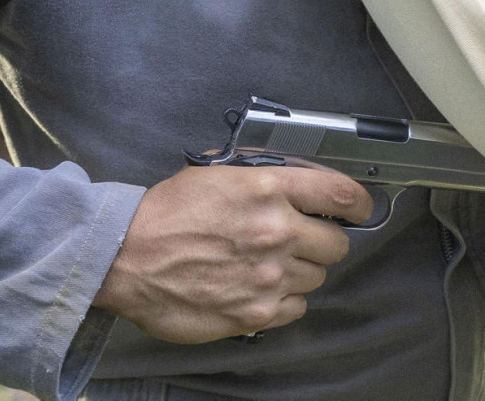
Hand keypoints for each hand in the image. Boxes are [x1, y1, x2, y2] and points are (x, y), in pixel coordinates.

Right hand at [92, 164, 372, 342]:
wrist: (126, 258)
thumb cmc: (165, 214)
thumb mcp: (215, 174)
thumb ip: (261, 178)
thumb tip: (296, 182)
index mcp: (267, 189)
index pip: (340, 194)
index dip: (359, 203)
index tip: (359, 209)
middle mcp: (275, 231)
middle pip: (336, 243)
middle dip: (322, 240)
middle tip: (298, 240)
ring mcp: (269, 275)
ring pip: (317, 277)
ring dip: (299, 271)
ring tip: (267, 265)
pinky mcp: (257, 311)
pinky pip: (297, 307)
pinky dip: (284, 300)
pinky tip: (259, 289)